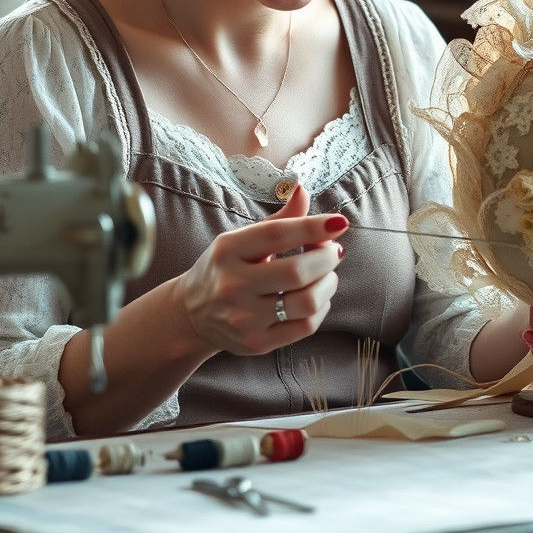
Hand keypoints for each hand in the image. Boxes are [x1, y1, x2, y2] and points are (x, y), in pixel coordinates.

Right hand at [175, 185, 346, 356]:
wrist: (192, 314)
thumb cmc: (227, 268)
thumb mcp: (243, 239)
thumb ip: (279, 220)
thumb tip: (303, 189)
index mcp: (229, 250)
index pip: (277, 234)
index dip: (313, 226)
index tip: (340, 222)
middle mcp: (233, 285)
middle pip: (297, 271)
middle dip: (327, 257)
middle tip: (334, 251)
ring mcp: (243, 318)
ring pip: (306, 302)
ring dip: (328, 284)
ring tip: (327, 274)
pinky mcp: (256, 343)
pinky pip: (305, 326)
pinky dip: (321, 307)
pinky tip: (318, 297)